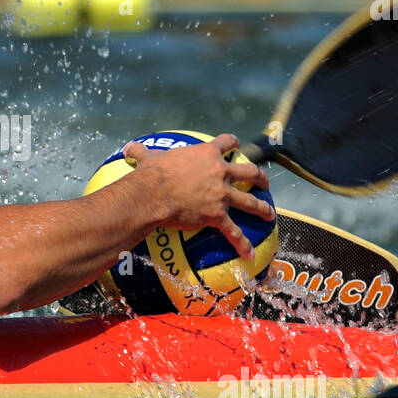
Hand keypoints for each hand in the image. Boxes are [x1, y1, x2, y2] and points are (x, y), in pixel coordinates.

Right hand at [123, 133, 273, 260]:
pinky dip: (242, 243)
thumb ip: (141, 152)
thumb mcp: (147, 158)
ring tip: (269, 213)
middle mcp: (220, 172)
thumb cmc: (150, 174)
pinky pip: (233, 231)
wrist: (153, 194)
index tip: (235, 145)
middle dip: (259, 177)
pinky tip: (248, 254)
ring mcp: (221, 194)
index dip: (232, 143)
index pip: (226, 142)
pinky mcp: (217, 215)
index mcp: (206, 154)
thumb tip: (127, 148)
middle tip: (263, 182)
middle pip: (249, 171)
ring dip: (262, 208)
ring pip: (249, 201)